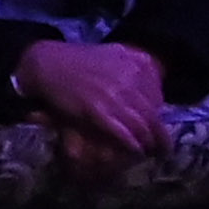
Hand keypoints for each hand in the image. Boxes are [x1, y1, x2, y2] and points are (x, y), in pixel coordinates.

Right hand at [13, 38, 170, 161]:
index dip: (160, 115)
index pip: (158, 95)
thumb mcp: (113, 55)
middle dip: (159, 135)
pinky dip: (132, 144)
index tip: (160, 127)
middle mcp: (131, 77)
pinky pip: (123, 132)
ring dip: (148, 143)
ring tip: (149, 153)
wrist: (46, 62)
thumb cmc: (78, 61)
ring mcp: (116, 94)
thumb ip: (134, 69)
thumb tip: (153, 88)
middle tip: (162, 149)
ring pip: (142, 125)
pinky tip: (135, 151)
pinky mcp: (98, 110)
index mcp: (138, 62)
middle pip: (153, 113)